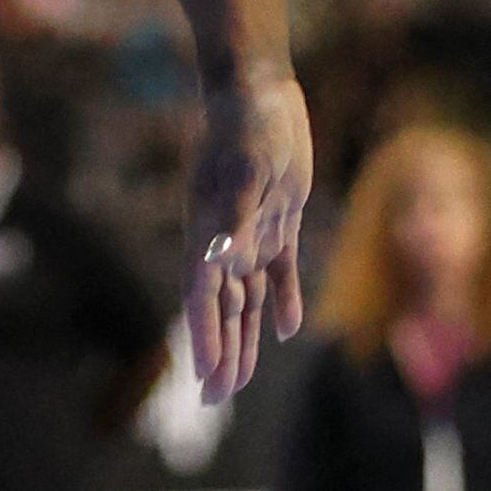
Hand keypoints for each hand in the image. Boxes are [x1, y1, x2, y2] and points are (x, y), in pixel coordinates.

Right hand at [184, 66, 310, 404]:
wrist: (258, 89)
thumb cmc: (248, 124)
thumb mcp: (248, 168)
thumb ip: (238, 216)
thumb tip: (224, 261)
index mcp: (208, 231)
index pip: (203, 299)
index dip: (203, 341)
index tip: (203, 382)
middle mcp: (224, 238)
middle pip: (221, 309)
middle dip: (220, 355)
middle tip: (215, 401)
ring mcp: (251, 229)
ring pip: (246, 298)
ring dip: (245, 338)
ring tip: (240, 379)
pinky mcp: (278, 217)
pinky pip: (279, 270)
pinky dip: (281, 300)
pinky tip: (287, 331)